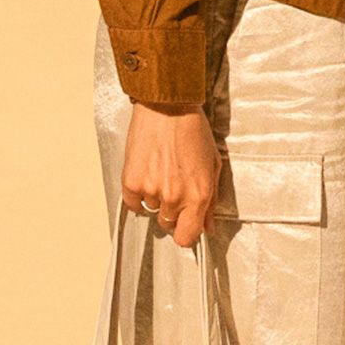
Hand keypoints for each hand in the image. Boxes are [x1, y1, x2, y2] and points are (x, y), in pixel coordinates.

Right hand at [121, 101, 221, 247]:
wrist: (167, 106)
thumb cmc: (193, 131)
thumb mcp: (212, 167)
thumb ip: (210, 202)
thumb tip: (208, 227)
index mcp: (198, 196)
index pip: (187, 237)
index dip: (185, 233)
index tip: (184, 225)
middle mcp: (174, 197)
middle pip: (167, 225)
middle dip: (171, 212)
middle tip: (173, 187)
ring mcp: (151, 189)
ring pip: (151, 210)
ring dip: (155, 198)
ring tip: (161, 172)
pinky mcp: (131, 180)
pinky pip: (133, 203)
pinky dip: (137, 195)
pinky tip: (146, 176)